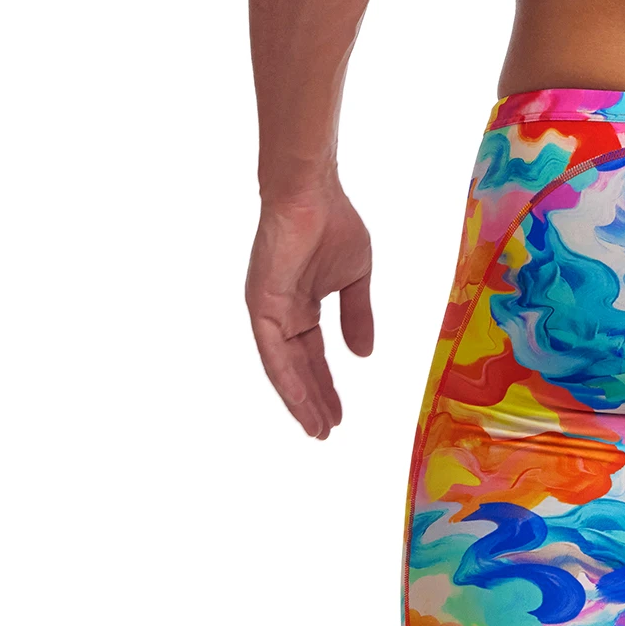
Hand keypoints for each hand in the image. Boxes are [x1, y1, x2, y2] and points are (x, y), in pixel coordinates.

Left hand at [246, 184, 373, 438]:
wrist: (312, 194)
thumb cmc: (333, 223)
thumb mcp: (354, 279)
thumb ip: (357, 316)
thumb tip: (363, 356)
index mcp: (302, 307)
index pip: (313, 356)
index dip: (326, 385)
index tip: (340, 414)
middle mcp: (281, 315)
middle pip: (298, 368)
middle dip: (314, 400)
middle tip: (327, 431)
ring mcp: (269, 312)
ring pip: (284, 368)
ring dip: (300, 399)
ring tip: (317, 428)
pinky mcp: (261, 306)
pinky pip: (272, 352)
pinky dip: (287, 379)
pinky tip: (301, 401)